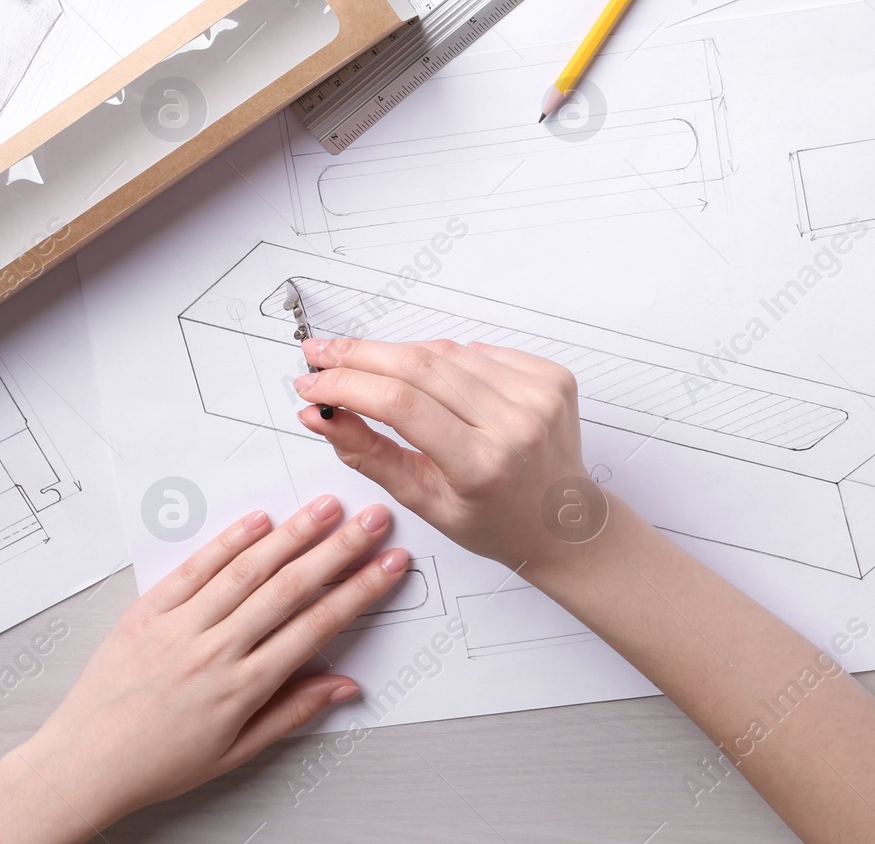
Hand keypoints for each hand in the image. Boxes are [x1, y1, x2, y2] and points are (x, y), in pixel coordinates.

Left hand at [17, 496, 407, 831]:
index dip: (360, 591)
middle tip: (372, 520)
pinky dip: (229, 540)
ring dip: (293, 534)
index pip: (317, 627)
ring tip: (326, 508)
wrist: (84, 762)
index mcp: (242, 688)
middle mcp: (215, 651)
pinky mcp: (148, 611)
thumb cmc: (157, 762)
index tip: (389, 565)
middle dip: (339, 549)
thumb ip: (293, 712)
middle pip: (290, 588)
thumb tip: (344, 687)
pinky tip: (259, 520)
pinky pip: (195, 568)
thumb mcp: (235, 752)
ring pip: (247, 569)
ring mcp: (180, 627)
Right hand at [293, 337, 590, 570]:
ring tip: (368, 368)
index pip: (400, 405)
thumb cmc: (495, 521)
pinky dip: (445, 358)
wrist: (562, 522)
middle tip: (321, 355)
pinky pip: (479, 351)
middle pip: (419, 366)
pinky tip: (431, 377)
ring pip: (446, 351)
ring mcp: (538, 396)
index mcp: (482, 465)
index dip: (347, 385)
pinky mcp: (550, 376)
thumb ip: (368, 454)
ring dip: (397, 354)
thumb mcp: (424, 501)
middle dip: (359, 355)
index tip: (312, 384)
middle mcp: (516, 425)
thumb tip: (319, 415)